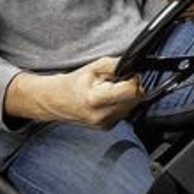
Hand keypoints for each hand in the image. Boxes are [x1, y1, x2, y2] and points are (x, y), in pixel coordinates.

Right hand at [5, 57, 142, 129]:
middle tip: (116, 81)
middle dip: (131, 87)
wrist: (57, 101)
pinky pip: (125, 113)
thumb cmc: (75, 82)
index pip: (132, 91)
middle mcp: (101, 115)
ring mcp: (104, 124)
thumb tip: (136, 67)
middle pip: (135, 99)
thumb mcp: (94, 67)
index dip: (134, 79)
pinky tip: (108, 99)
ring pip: (132, 106)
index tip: (128, 74)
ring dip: (126, 96)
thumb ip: (117, 65)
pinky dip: (121, 104)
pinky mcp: (107, 128)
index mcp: (96, 99)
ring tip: (110, 90)